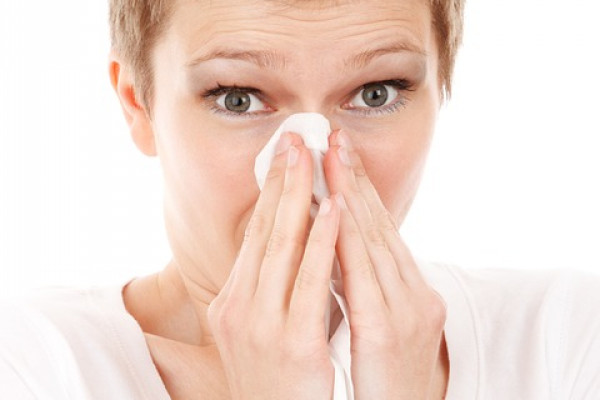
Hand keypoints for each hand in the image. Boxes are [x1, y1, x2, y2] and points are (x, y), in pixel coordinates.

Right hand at [207, 133, 340, 399]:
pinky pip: (310, 282)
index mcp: (232, 302)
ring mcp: (262, 325)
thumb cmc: (278, 379)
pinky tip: (334, 208)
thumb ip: (271, 286)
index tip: (283, 156)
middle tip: (294, 138)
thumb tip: (290, 241)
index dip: (270, 192)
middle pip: (265, 231)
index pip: (255, 236)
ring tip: (313, 157)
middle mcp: (239, 308)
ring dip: (301, 196)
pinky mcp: (293, 342)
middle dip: (282, 180)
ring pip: (284, 247)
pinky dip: (322, 241)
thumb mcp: (263, 328)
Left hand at [324, 130, 447, 399]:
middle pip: (377, 225)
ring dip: (349, 194)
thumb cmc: (387, 374)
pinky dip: (348, 240)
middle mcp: (413, 292)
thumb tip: (333, 246)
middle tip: (333, 137)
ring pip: (372, 241)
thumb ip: (363, 283)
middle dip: (353, 178)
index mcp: (409, 289)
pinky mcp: (387, 331)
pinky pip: (364, 277)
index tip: (338, 153)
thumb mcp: (380, 320)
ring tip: (330, 157)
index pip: (378, 229)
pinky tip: (335, 210)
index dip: (358, 188)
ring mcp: (404, 310)